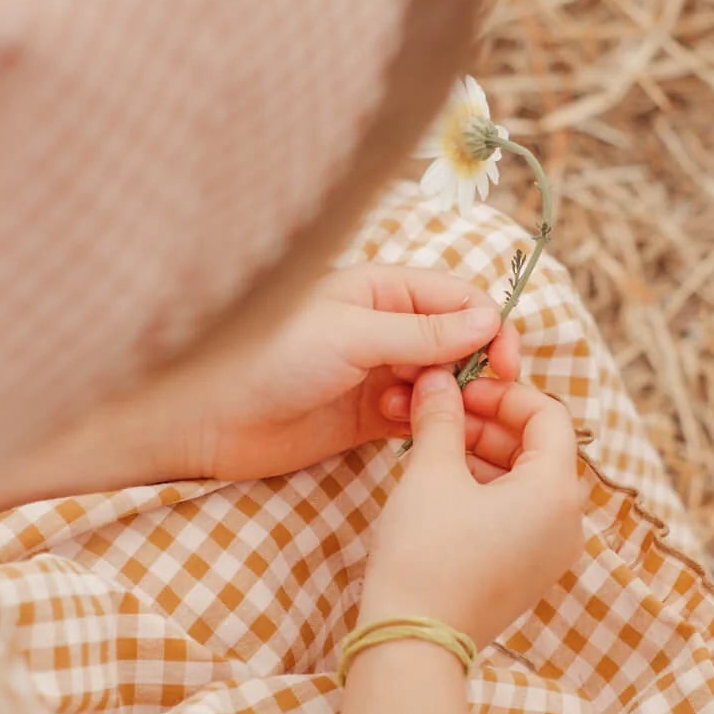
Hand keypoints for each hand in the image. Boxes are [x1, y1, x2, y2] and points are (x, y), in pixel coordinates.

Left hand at [131, 264, 521, 483]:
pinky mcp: (369, 416)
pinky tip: (398, 425)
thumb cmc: (268, 357)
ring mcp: (379, 372)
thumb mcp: (352, 335)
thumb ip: (422, 333)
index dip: (490, 327)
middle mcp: (386, 327)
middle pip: (459, 342)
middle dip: (473, 367)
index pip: (459, 299)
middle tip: (477, 398)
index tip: (506, 362)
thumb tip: (489, 320)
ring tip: (418, 410)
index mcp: (381, 289)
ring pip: (443, 383)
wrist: (208, 416)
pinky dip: (424, 422)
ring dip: (445, 398)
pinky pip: (419, 416)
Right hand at [360, 371, 583, 648]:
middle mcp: (568, 522)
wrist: (412, 641)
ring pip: (526, 480)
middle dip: (489, 423)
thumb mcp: (431, 473)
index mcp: (557, 491)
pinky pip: (518, 513)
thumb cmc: (425, 555)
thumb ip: (441, 418)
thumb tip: (438, 380)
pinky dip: (487, 488)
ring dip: (484, 453)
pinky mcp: (528, 572)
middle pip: (539, 448)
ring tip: (434, 445)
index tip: (460, 388)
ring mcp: (551, 552)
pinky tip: (443, 481)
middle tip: (441, 412)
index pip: (548, 415)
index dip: (503, 393)